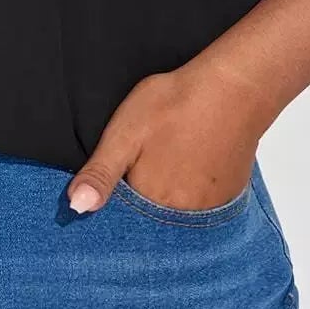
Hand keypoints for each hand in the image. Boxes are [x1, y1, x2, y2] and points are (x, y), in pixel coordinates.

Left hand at [65, 59, 267, 213]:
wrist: (234, 88)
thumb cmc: (175, 104)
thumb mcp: (125, 134)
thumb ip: (101, 173)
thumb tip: (76, 208)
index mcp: (152, 202)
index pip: (124, 220)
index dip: (116, 202)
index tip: (114, 183)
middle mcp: (183, 214)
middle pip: (152, 220)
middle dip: (141, 201)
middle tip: (147, 160)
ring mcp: (210, 208)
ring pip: (176, 212)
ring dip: (166, 197)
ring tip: (168, 160)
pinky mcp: (228, 195)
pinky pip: (201, 205)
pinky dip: (191, 191)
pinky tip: (189, 163)